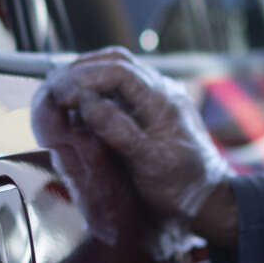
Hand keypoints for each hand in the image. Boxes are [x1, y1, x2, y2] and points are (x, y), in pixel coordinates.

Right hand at [32, 49, 234, 235]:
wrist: (209, 201)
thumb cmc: (181, 186)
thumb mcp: (148, 161)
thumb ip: (118, 130)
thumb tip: (86, 102)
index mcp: (162, 100)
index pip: (118, 70)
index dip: (85, 77)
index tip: (61, 93)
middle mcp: (162, 91)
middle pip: (117, 61)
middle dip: (82, 69)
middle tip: (54, 85)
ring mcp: (159, 99)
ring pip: (120, 71)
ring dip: (89, 76)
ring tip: (63, 92)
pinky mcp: (155, 111)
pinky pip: (123, 89)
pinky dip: (98, 90)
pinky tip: (82, 106)